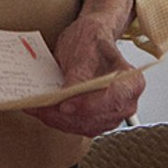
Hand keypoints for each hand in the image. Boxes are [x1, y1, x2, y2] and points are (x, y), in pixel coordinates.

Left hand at [26, 0, 143, 136]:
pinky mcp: (95, 120)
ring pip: (84, 126)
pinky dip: (57, 120)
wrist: (90, 41)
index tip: (66, 105)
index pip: (114, 100)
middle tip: (41, 106)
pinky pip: (76, 126)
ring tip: (36, 108)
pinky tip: (41, 110)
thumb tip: (70, 92)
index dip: (90, 105)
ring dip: (58, 120)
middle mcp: (125, 104)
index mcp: (131, 83)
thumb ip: (80, 72)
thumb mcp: (86, 48)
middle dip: (67, 116)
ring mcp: (111, 115)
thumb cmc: (92, 41)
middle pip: (97, 118)